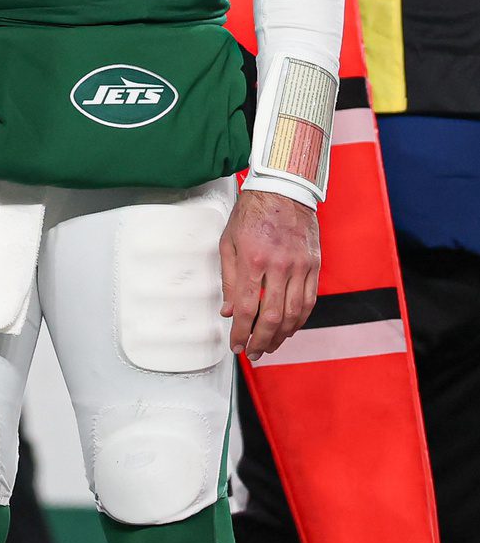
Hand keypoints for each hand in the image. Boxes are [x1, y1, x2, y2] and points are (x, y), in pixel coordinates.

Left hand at [219, 189, 319, 358]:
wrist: (283, 189)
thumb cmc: (251, 213)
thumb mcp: (228, 242)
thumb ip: (229, 279)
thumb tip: (229, 311)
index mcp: (253, 259)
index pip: (247, 308)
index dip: (241, 333)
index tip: (237, 346)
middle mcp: (279, 265)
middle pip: (273, 316)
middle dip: (262, 341)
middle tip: (254, 353)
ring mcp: (300, 266)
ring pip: (294, 313)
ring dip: (282, 336)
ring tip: (270, 346)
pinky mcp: (314, 265)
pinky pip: (309, 301)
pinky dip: (300, 320)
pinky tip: (289, 328)